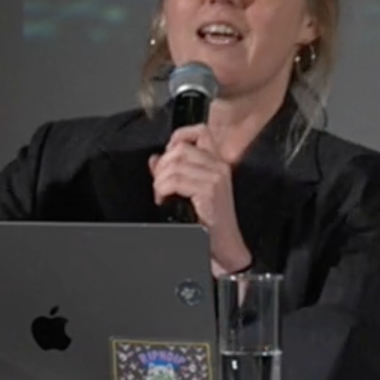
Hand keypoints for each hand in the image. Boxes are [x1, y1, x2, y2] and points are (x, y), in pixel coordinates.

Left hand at [150, 127, 250, 273]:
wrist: (224, 248)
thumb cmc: (211, 224)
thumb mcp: (192, 192)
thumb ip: (174, 172)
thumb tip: (155, 159)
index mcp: (218, 163)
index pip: (199, 132)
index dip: (178, 137)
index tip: (167, 155)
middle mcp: (219, 166)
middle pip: (180, 148)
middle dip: (163, 165)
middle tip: (160, 184)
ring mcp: (215, 177)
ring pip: (174, 164)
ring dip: (160, 181)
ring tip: (162, 195)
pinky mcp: (209, 190)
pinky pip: (174, 180)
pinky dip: (162, 190)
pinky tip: (165, 201)